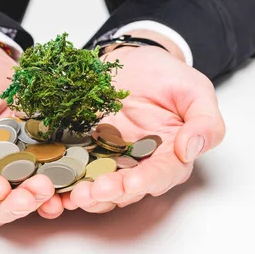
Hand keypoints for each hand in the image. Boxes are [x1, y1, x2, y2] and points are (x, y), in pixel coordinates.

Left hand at [63, 43, 224, 212]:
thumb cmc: (169, 76)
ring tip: (68, 194)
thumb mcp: (196, 92)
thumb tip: (190, 149)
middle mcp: (139, 164)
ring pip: (98, 185)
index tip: (132, 184)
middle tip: (88, 193)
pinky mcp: (86, 148)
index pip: (161, 175)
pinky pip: (74, 166)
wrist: (135, 59)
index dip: (146, 182)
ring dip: (83, 193)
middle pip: (125, 188)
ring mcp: (110, 158)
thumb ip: (205, 123)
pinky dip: (62, 177)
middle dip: (107, 193)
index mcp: (170, 156)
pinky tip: (49, 182)